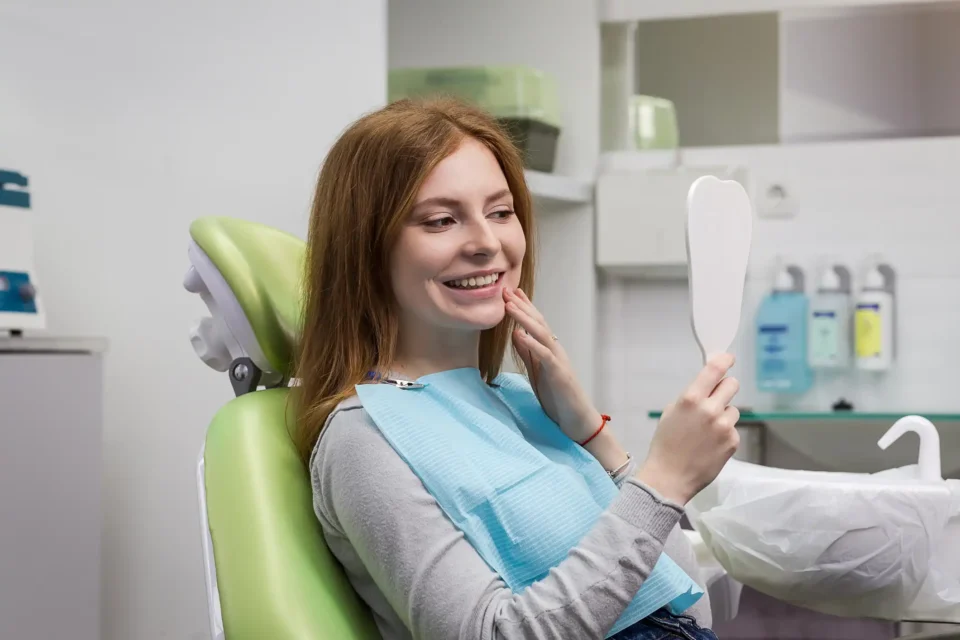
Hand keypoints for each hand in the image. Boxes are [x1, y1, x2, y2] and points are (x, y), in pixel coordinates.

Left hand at [504, 288, 601, 442]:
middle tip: (506, 290)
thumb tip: (515, 335)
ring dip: (524, 318)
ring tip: (509, 306)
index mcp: (549, 349)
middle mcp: (555, 350)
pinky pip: (545, 355)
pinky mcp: (559, 374)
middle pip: (538, 323)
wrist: (577, 420)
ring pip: (542, 333)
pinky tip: (519, 335)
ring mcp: (559, 361)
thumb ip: (528, 353)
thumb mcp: (537, 372)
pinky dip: (532, 343)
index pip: (536, 323)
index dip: (524, 307)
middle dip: (522, 306)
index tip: (510, 292)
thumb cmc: (558, 397)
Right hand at [635, 354, 740, 504]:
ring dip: (724, 415)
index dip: (724, 360)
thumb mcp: (671, 413)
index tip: (729, 359)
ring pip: (733, 409)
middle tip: (717, 398)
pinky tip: (710, 445)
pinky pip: (732, 430)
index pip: (714, 370)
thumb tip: (707, 388)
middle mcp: (710, 409)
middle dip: (725, 388)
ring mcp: (724, 426)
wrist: (669, 477)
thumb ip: (691, 398)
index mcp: (691, 399)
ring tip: (707, 431)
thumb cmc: (665, 444)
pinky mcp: (732, 442)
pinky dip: (724, 435)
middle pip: (732, 385)